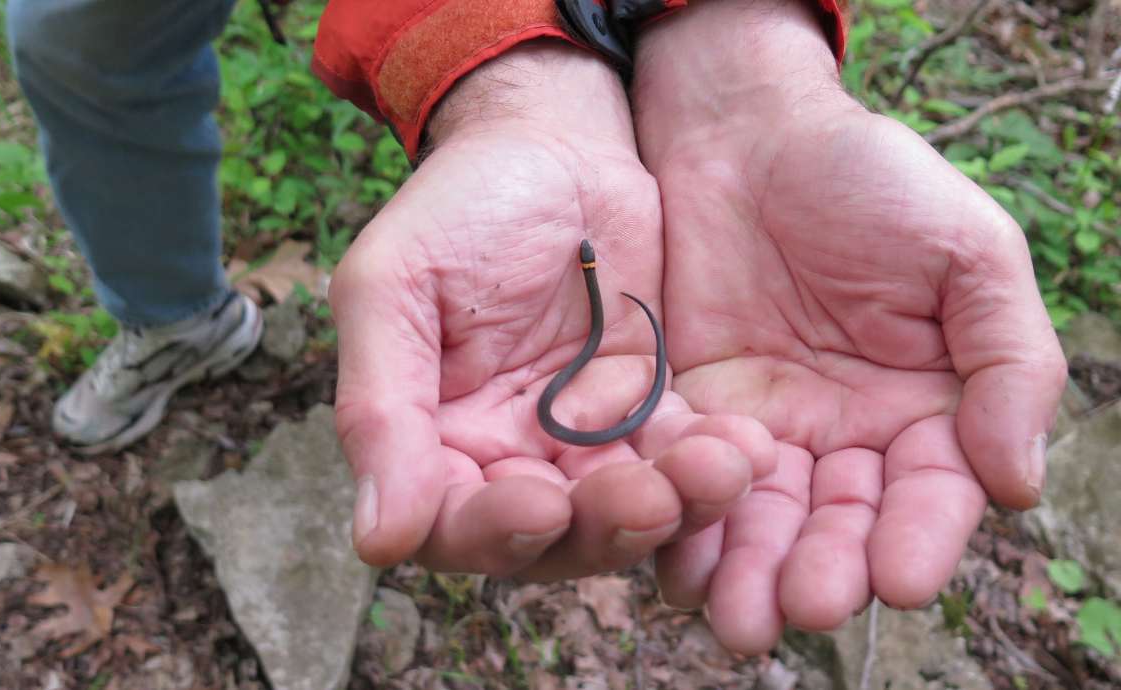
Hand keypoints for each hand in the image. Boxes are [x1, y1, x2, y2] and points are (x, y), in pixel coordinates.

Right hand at [332, 42, 776, 579]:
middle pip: (552, 539)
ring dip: (672, 506)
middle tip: (649, 496)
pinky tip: (746, 448)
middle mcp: (506, 457)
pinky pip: (683, 458)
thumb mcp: (394, 288)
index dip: (492, 533)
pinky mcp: (650, 409)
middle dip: (602, 526)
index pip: (451, 526)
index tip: (539, 505)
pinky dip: (713, 463)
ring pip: (627, 511)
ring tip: (717, 470)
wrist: (552, 140)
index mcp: (432, 439)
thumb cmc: (458, 205)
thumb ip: (380, 408)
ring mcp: (583, 439)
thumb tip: (375, 542)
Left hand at [631, 0, 1065, 652]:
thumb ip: (1007, 361)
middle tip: (802, 608)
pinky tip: (673, 566)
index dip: (918, 537)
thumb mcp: (966, 252)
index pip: (930, 491)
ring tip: (733, 619)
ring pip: (758, 519)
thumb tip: (1019, 486)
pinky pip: (684, 479)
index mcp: (925, 408)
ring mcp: (763, 429)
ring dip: (747, 572)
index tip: (898, 580)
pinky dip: (680, 524)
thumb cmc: (869, 180)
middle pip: (837, 523)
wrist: (745, 132)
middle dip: (821, 569)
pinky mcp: (685, 414)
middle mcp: (844, 436)